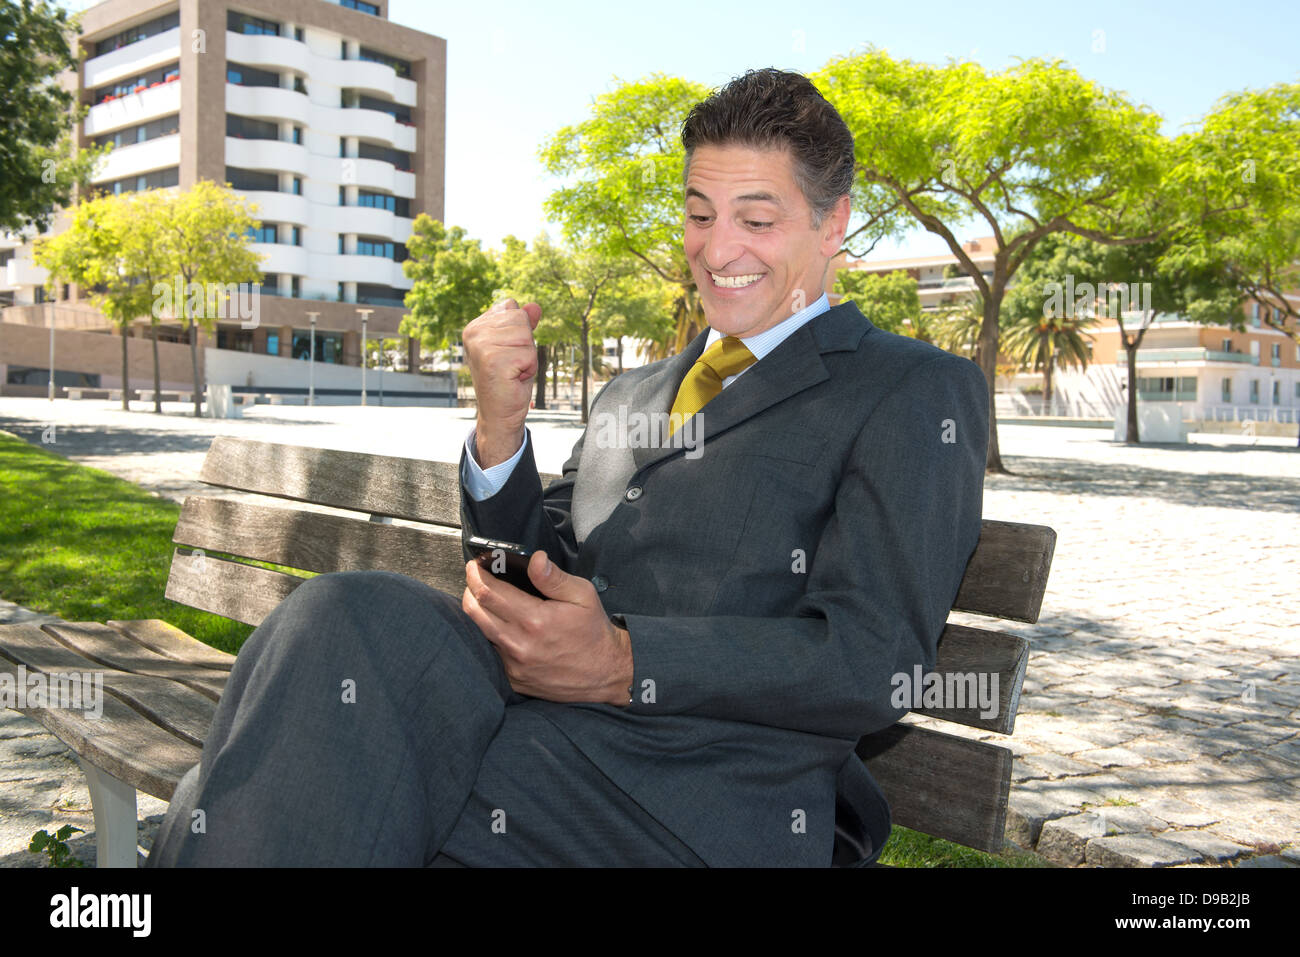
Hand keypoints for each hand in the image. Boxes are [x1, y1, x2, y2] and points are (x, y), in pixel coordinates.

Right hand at [462, 298, 541, 467]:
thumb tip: (536, 306)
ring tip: (513, 371)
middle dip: (526, 344)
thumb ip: (524, 324)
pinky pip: (529, 353)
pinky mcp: (493, 360)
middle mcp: (473, 333)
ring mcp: (481, 346)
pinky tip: (514, 379)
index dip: (519, 331)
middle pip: (521, 318)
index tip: (508, 352)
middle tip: (513, 365)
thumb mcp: (518, 346)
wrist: (499, 415)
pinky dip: (529, 368)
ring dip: (528, 356)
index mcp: (475, 326)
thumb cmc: (509, 380)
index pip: (511, 306)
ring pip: (526, 335)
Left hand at [462, 550, 632, 705]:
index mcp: (535, 620)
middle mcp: (520, 645)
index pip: (489, 592)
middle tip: (476, 577)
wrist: (606, 673)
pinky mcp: (514, 680)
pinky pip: (491, 653)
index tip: (475, 564)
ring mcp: (514, 665)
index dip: (476, 574)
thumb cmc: (594, 632)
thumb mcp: (583, 595)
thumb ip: (554, 578)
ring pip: (479, 632)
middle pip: (474, 611)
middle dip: (470, 589)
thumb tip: (535, 559)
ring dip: (477, 611)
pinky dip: (490, 635)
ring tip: (486, 598)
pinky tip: (501, 625)